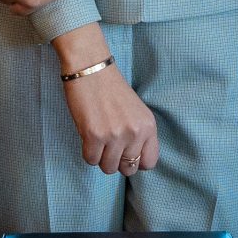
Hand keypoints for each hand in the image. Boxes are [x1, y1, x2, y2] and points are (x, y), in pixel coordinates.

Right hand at [54, 29, 157, 177]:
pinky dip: (88, 152)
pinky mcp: (94, 136)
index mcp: (149, 126)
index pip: (149, 162)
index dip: (136, 161)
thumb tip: (135, 163)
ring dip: (101, 157)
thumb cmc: (111, 89)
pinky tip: (88, 136)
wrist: (91, 68)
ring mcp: (114, 136)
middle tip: (109, 146)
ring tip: (99, 139)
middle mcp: (135, 133)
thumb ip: (140, 135)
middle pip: (127, 169)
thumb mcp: (136, 111)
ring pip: (108, 168)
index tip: (126, 154)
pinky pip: (90, 160)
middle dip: (117, 162)